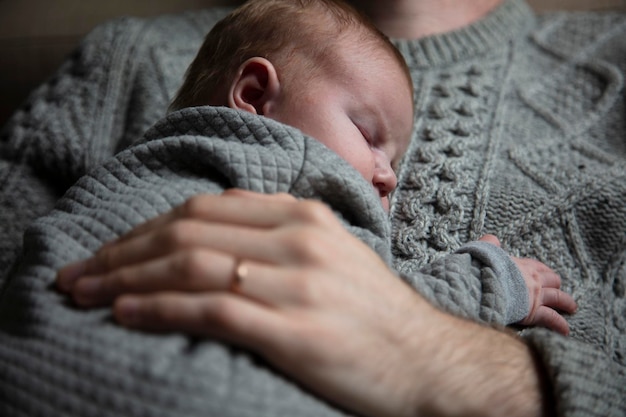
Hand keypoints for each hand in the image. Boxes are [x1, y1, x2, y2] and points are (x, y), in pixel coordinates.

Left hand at [57, 191, 547, 416]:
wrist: (426, 360)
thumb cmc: (373, 312)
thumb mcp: (329, 254)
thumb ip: (276, 237)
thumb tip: (209, 241)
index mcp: (303, 217)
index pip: (205, 209)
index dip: (147, 227)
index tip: (110, 249)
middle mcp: (297, 241)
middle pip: (188, 233)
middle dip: (122, 252)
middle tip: (79, 273)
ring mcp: (296, 284)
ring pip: (192, 266)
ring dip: (128, 279)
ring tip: (86, 293)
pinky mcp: (294, 330)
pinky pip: (212, 310)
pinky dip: (161, 309)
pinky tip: (127, 314)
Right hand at [478, 235, 576, 334]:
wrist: (482, 284)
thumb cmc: (481, 269)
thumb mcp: (484, 251)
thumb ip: (489, 244)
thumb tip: (491, 238)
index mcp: (520, 265)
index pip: (536, 266)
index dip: (542, 270)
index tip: (545, 273)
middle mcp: (532, 279)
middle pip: (552, 280)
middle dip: (555, 284)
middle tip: (557, 288)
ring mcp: (535, 296)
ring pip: (557, 298)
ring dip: (566, 302)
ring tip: (572, 308)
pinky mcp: (533, 312)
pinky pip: (551, 318)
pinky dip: (559, 324)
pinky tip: (565, 329)